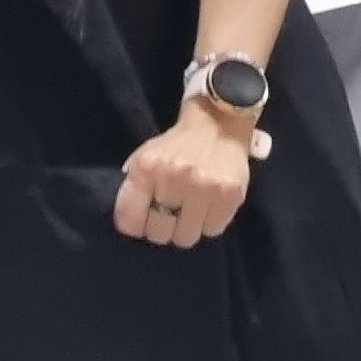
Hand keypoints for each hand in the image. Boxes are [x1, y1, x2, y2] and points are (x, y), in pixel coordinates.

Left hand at [115, 96, 262, 249]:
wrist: (218, 122)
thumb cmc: (177, 145)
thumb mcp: (145, 157)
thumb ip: (134, 188)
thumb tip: (131, 223)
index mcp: (146, 168)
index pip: (129, 220)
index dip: (136, 225)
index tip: (144, 221)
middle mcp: (173, 178)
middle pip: (158, 233)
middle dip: (163, 229)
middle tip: (170, 216)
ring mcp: (204, 187)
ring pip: (186, 237)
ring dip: (187, 229)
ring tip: (191, 213)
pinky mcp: (230, 195)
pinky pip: (212, 230)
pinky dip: (209, 224)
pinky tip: (209, 207)